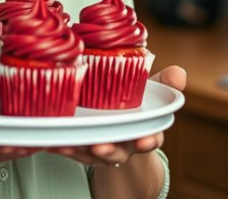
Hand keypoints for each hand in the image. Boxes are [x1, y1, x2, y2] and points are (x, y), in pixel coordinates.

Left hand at [47, 65, 186, 167]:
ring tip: (67, 144)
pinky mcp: (82, 150)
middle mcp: (124, 145)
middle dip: (110, 151)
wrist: (121, 126)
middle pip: (119, 152)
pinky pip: (70, 150)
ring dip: (79, 150)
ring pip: (91, 154)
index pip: (150, 139)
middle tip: (101, 146)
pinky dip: (60, 146)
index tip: (145, 140)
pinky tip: (49, 140)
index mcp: (144, 132)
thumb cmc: (137, 105)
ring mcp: (102, 150)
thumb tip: (179, 72)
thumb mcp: (153, 92)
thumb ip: (165, 82)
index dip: (148, 141)